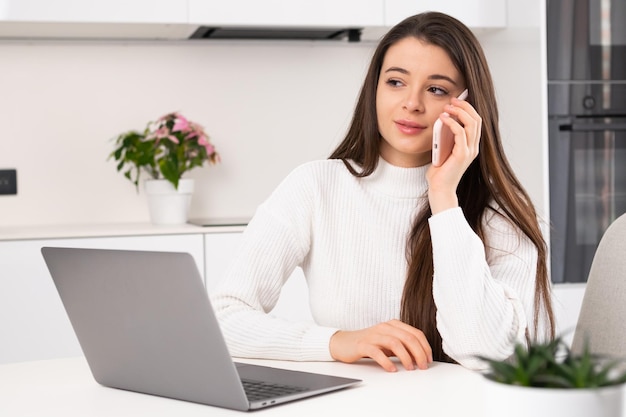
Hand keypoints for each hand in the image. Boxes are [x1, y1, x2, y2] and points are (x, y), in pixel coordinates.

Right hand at [329, 320, 432, 371]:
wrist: (343, 343)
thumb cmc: (368, 344)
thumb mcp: (388, 343)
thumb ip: (403, 346)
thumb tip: (420, 358)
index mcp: (393, 325)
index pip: (415, 333)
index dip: (425, 347)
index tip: (428, 360)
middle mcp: (385, 327)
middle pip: (408, 338)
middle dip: (419, 353)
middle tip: (422, 366)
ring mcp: (374, 335)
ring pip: (395, 343)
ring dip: (406, 357)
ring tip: (409, 368)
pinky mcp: (363, 345)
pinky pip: (377, 352)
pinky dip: (387, 362)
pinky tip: (392, 369)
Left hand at [428, 97, 481, 213]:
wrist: (439, 188)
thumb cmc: (439, 172)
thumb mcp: (443, 149)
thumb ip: (446, 137)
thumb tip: (442, 119)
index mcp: (471, 146)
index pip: (476, 121)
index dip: (468, 108)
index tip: (457, 100)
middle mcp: (474, 147)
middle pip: (477, 119)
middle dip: (465, 106)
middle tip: (452, 100)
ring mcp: (470, 151)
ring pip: (472, 123)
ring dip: (459, 112)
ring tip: (448, 106)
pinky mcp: (462, 155)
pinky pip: (460, 133)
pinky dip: (452, 122)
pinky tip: (443, 118)